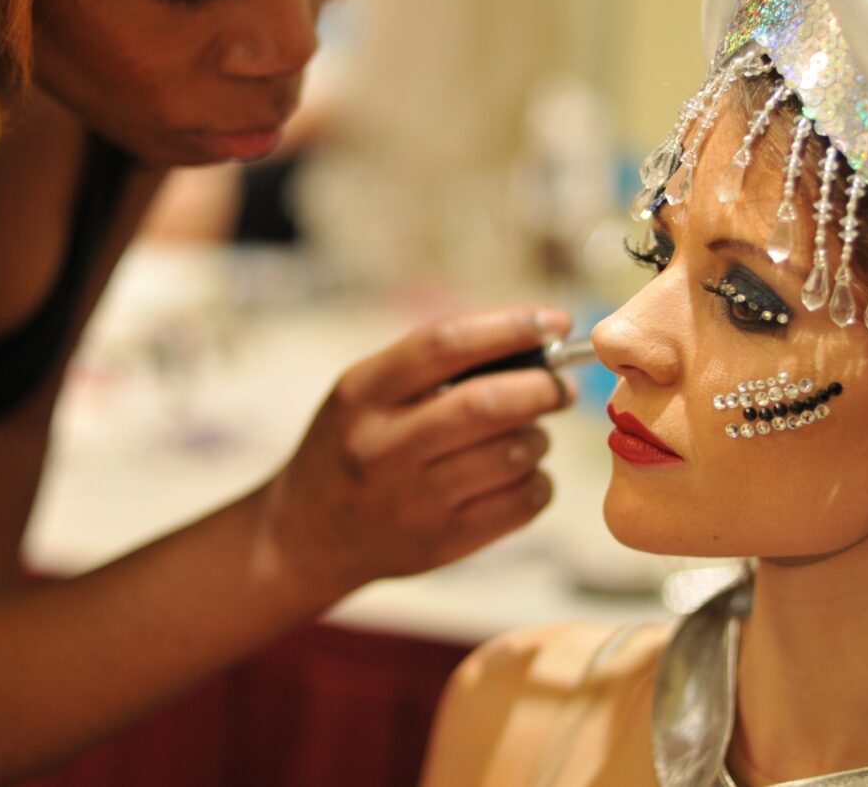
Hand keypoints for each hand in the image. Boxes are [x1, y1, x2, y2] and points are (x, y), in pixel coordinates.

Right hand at [267, 306, 574, 599]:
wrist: (306, 537)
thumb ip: (434, 365)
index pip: (444, 345)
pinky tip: (523, 475)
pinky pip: (520, 504)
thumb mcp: (365, 393)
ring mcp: (411, 500)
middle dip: (542, 388)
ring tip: (529, 435)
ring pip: (512, 455)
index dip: (510, 327)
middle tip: (561, 387)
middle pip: (486, 404)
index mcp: (362, 393)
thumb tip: (534, 340)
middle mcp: (382, 446)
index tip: (556, 322)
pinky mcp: (439, 544)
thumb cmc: (353, 445)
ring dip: (538, 438)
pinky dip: (539, 483)